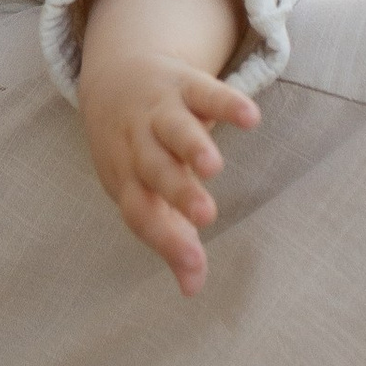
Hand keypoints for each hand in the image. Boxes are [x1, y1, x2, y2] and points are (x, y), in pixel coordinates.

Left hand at [81, 39, 258, 291]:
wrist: (115, 75)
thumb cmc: (136, 151)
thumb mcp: (144, 191)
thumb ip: (172, 237)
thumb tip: (192, 289)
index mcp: (126, 177)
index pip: (140, 212)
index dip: (164, 240)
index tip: (195, 269)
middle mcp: (138, 143)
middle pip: (154, 169)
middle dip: (178, 192)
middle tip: (205, 216)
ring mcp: (159, 111)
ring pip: (173, 129)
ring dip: (191, 146)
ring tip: (212, 166)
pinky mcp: (183, 83)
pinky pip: (205, 91)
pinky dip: (226, 102)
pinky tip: (250, 118)